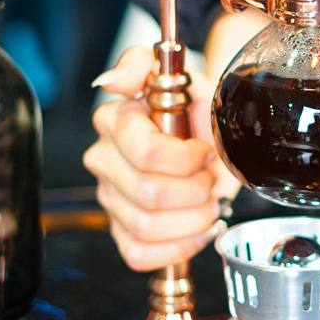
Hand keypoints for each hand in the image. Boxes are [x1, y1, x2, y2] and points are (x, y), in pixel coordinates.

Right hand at [83, 46, 238, 271]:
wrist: (214, 147)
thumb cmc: (200, 120)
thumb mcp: (187, 81)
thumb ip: (144, 64)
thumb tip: (112, 80)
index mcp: (115, 122)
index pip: (144, 153)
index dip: (185, 159)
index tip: (204, 152)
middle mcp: (105, 161)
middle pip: (149, 195)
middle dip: (195, 191)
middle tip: (209, 179)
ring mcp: (111, 200)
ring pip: (148, 227)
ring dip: (192, 219)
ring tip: (207, 202)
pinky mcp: (122, 233)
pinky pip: (140, 254)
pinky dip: (178, 247)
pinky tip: (197, 229)